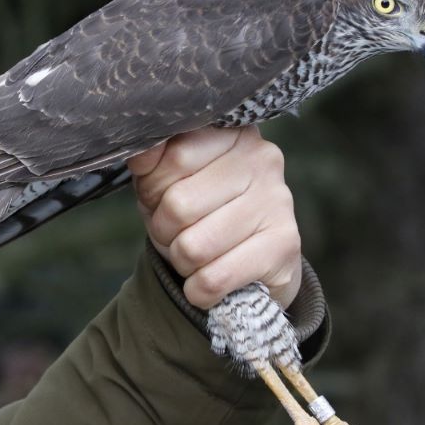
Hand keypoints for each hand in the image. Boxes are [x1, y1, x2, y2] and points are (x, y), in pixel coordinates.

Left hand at [127, 126, 302, 309]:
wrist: (253, 267)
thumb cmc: (202, 216)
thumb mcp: (169, 183)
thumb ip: (153, 163)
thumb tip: (141, 153)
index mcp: (232, 133)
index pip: (173, 156)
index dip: (152, 189)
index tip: (162, 198)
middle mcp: (262, 158)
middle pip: (179, 204)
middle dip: (165, 231)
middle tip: (178, 235)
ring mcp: (277, 201)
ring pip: (193, 247)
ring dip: (182, 263)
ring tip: (198, 257)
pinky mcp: (284, 246)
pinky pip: (214, 279)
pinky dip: (199, 291)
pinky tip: (209, 281)